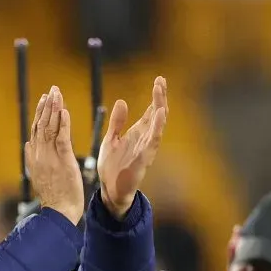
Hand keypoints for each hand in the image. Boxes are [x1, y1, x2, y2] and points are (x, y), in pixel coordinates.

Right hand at [25, 86, 84, 224]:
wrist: (59, 212)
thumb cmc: (54, 197)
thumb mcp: (40, 175)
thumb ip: (34, 158)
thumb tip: (27, 145)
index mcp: (35, 158)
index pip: (36, 131)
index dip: (40, 114)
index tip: (44, 100)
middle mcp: (40, 155)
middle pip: (41, 125)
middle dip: (47, 106)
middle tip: (52, 90)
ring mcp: (51, 158)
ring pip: (50, 128)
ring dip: (54, 109)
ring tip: (57, 94)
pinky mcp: (63, 161)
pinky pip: (62, 139)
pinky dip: (63, 124)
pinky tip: (64, 111)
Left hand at [97, 77, 168, 218]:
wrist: (110, 191)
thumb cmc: (112, 167)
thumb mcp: (111, 139)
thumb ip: (117, 122)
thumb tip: (122, 101)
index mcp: (137, 133)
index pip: (150, 111)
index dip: (156, 96)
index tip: (159, 79)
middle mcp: (145, 139)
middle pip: (156, 115)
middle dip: (160, 98)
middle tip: (160, 81)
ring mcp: (145, 149)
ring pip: (157, 127)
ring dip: (160, 111)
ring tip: (161, 95)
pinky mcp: (143, 160)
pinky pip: (152, 143)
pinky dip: (157, 129)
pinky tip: (159, 117)